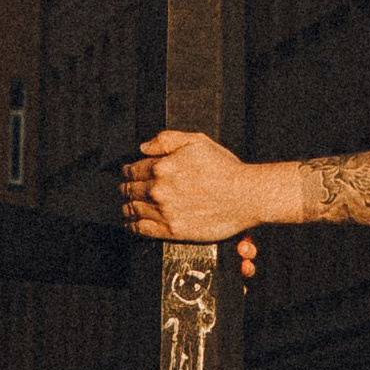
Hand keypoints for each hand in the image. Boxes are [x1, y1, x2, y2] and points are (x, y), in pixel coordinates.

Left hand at [122, 130, 262, 243]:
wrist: (245, 196)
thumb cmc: (225, 169)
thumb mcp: (197, 141)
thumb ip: (167, 140)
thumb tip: (144, 147)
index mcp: (162, 167)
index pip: (134, 169)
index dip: (128, 171)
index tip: (127, 172)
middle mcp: (159, 190)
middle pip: (130, 190)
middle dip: (125, 188)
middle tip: (124, 189)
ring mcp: (164, 211)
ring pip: (133, 209)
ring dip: (127, 207)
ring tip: (126, 206)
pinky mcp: (172, 230)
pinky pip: (142, 229)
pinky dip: (133, 226)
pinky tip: (131, 224)